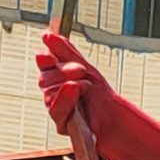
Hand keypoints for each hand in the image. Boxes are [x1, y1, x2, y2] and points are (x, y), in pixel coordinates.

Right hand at [34, 29, 159, 159]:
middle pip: (45, 78)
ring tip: (86, 87)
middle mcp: (53, 95)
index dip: (46, 59)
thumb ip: (65, 52)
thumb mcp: (86, 69)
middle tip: (82, 71)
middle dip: (64, 71)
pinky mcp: (61, 125)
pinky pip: (55, 108)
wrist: (115, 120)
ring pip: (48, 93)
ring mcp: (56, 110)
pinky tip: (74, 90)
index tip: (50, 55)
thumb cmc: (101, 97)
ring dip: (70, 85)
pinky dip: (66, 98)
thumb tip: (47, 34)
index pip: (44, 65)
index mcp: (57, 79)